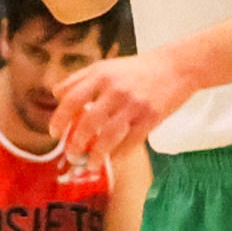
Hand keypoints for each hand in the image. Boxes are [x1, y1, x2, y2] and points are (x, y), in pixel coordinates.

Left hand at [48, 49, 199, 166]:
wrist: (177, 67)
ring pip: (109, 136)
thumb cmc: (138, 68)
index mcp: (101, 75)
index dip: (60, 118)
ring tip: (89, 164)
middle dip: (76, 143)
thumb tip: (56, 93)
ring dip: (96, 154)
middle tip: (70, 155)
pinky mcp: (151, 118)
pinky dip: (119, 153)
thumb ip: (79, 78)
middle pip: (88, 123)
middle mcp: (116, 90)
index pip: (72, 99)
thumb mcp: (106, 66)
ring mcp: (134, 105)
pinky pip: (131, 141)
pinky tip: (112, 159)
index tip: (54, 133)